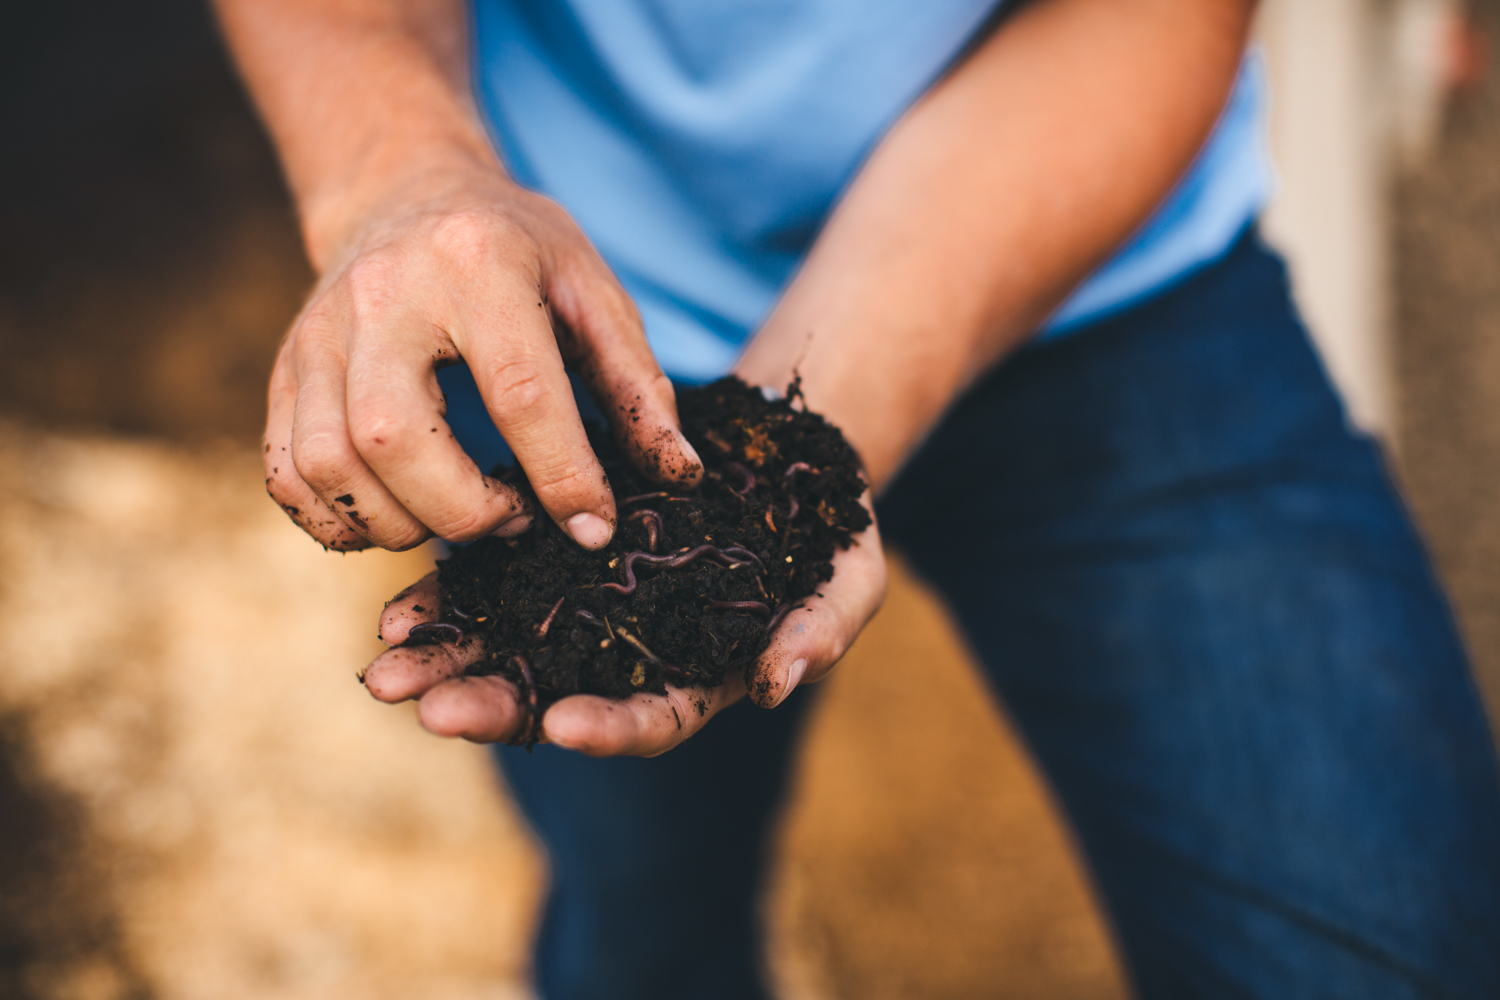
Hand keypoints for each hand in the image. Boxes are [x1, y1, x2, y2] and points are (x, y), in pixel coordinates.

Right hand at [263, 164, 702, 552]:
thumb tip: (681, 475)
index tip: (594, 527)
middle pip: (397, 437)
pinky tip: (396, 515)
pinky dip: (337, 523)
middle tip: (513, 519)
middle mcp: (383, 295)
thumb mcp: (593, 291)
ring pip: (330, 463)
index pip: (520, 391)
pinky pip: (286, 474)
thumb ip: (638, 385)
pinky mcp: (284, 369)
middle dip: (465, 512)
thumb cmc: (516, 250)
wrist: (403, 193)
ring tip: (457, 516)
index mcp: (477, 264)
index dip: (562, 476)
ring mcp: (317, 333)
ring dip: (399, 523)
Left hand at [361, 496, 886, 755]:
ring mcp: (588, 605)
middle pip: (557, 696)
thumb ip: (820, 632)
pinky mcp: (557, 553)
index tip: (565, 725)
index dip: (611, 727)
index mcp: (697, 677)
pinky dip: (449, 595)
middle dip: (494, 708)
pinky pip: (493, 579)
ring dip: (447, 660)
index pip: (651, 719)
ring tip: (385, 666)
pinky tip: (400, 607)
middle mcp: (631, 655)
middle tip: (432, 709)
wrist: (785, 455)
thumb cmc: (829, 529)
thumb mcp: (847, 577)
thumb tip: (774, 683)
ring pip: (508, 644)